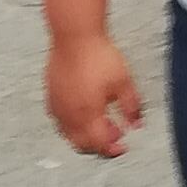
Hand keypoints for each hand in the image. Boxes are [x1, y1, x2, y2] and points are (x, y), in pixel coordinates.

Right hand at [45, 29, 141, 156]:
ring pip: (68, 133)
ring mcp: (57, 105)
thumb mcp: (123, 82)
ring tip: (99, 122)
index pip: (99, 143)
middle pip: (81, 143)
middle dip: (99, 144)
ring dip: (84, 135)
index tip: (122, 147)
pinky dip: (71, 124)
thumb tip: (136, 123)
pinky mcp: (50, 95)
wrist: (74, 36)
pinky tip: (82, 112)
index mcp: (87, 114)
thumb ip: (131, 107)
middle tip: (113, 136)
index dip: (112, 149)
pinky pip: (59, 119)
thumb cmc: (97, 55)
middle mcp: (69, 114)